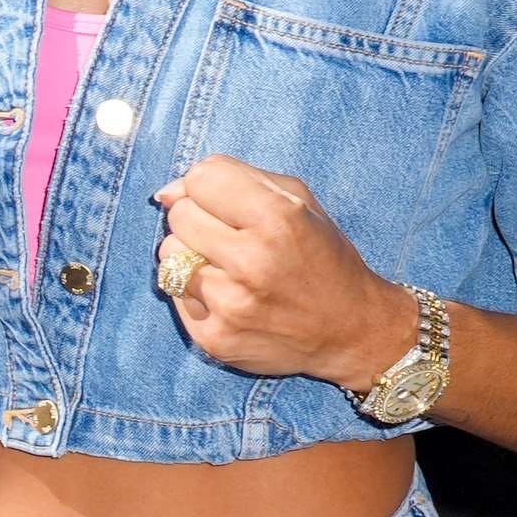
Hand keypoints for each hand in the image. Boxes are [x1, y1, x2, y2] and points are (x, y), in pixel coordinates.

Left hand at [152, 156, 420, 391]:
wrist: (350, 331)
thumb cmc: (321, 258)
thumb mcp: (298, 201)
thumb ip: (234, 179)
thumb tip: (166, 193)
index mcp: (279, 217)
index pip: (201, 178)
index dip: (211, 187)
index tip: (229, 203)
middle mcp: (253, 261)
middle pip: (179, 215)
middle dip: (200, 220)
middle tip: (232, 238)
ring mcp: (231, 304)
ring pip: (169, 255)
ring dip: (191, 256)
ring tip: (229, 268)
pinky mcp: (215, 338)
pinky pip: (175, 295)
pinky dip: (194, 291)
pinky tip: (228, 297)